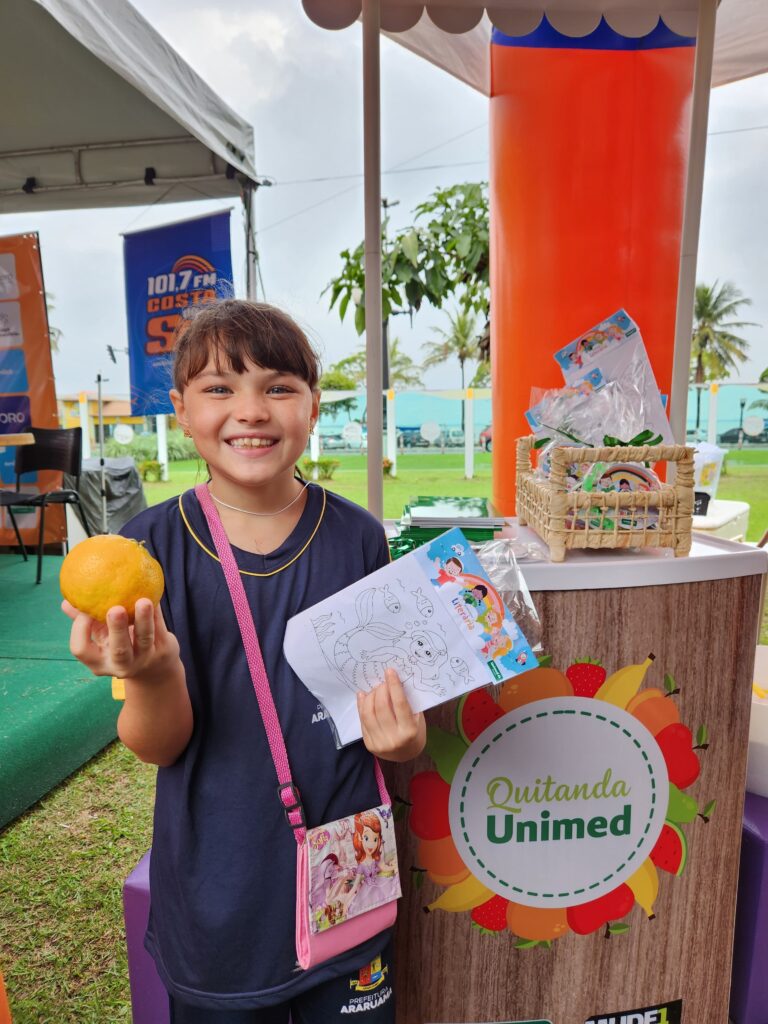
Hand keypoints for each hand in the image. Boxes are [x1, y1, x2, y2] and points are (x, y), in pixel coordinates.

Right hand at [63, 597, 180, 683]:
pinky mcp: (163, 649)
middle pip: (119, 650)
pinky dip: (156, 611)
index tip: (86, 610)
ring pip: (144, 638)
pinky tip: (154, 595)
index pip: (81, 649)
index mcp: (98, 661)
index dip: (80, 629)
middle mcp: (121, 665)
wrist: (154, 668)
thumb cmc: (118, 645)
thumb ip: (84, 620)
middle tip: (116, 608)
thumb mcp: (100, 637)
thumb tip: (66, 600)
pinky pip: (159, 627)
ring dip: (144, 618)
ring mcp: (144, 658)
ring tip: (143, 601)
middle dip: (117, 629)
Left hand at [357, 668, 425, 762]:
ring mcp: (379, 743)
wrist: (407, 755)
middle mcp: (393, 739)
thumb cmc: (415, 732)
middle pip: (381, 707)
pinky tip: (363, 696)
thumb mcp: (417, 718)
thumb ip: (407, 703)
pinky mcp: (369, 744)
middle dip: (380, 690)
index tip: (389, 671)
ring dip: (370, 696)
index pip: (399, 704)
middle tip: (382, 682)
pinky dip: (362, 706)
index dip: (394, 685)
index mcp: (409, 731)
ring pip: (368, 714)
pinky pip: (363, 721)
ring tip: (374, 689)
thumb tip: (393, 681)